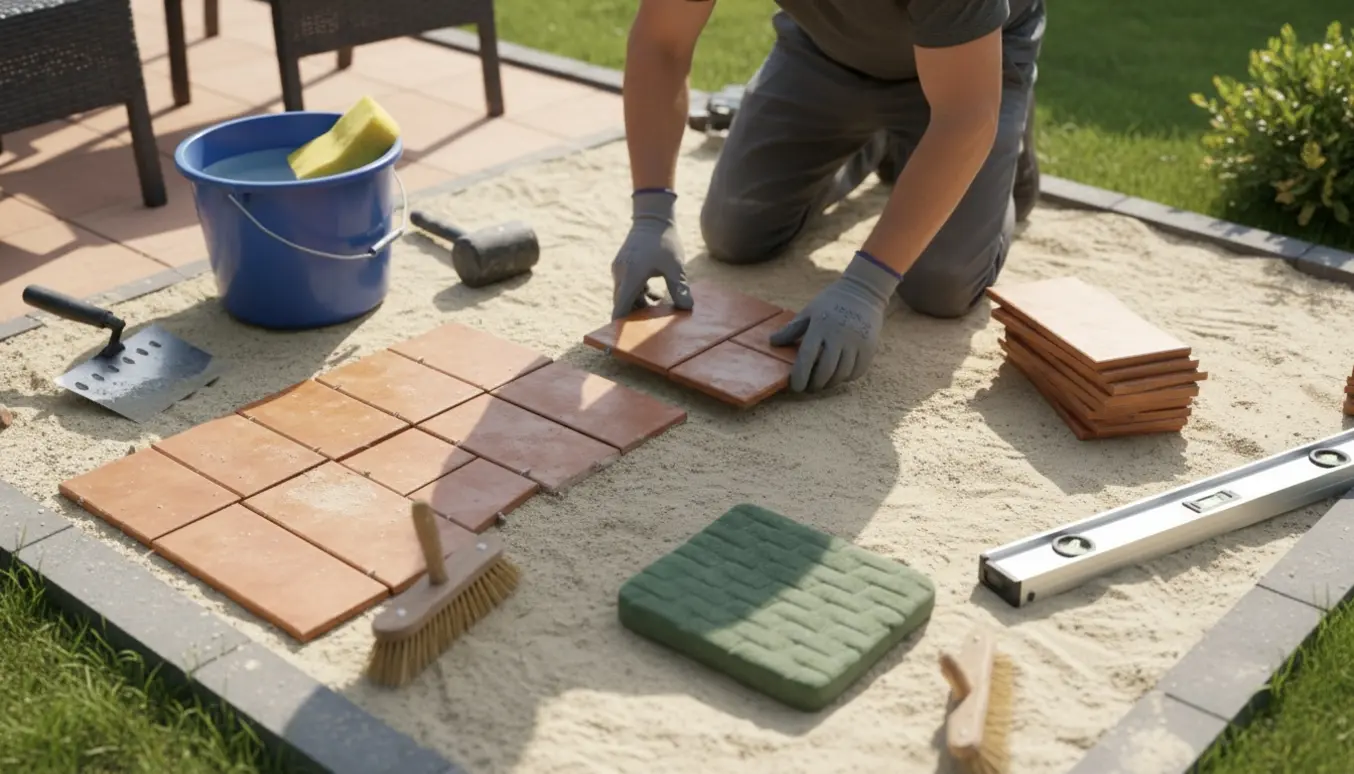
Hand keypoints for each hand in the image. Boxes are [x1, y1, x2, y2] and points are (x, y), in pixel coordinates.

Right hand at [610, 190, 693, 319]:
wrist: (653, 216)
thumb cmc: (665, 241)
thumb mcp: (675, 266)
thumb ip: (679, 287)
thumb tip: (686, 308)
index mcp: (631, 276)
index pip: (620, 307)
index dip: (620, 325)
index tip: (624, 339)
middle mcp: (621, 274)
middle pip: (622, 304)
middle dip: (634, 317)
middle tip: (649, 328)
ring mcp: (620, 269)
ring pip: (625, 295)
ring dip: (639, 304)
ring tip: (658, 308)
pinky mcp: (624, 265)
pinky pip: (628, 286)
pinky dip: (639, 293)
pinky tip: (656, 295)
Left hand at [770, 251, 900, 392]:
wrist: (863, 292)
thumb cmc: (831, 302)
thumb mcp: (809, 311)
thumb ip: (792, 329)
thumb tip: (773, 342)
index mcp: (821, 326)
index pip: (807, 356)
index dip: (800, 375)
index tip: (796, 386)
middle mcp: (840, 335)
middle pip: (826, 370)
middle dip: (815, 383)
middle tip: (809, 387)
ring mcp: (857, 342)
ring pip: (842, 374)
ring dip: (830, 383)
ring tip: (822, 383)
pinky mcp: (869, 347)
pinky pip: (857, 372)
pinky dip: (846, 378)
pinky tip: (839, 375)